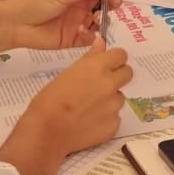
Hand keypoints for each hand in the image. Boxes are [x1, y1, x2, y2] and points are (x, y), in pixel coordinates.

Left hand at [0, 0, 123, 51]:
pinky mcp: (74, 39)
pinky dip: (91, 35)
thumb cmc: (35, 3)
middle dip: (111, 3)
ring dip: (102, 19)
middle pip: (102, 5)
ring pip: (98, 21)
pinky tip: (83, 31)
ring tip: (96, 18)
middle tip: (114, 4)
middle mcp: (79, 6)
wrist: (16, 24)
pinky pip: (89, 38)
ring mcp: (78, 22)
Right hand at [22, 40, 133, 155]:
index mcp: (98, 67)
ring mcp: (114, 106)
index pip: (121, 55)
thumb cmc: (50, 100)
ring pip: (119, 97)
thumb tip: (102, 44)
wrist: (46, 131)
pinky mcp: (114, 125)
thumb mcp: (68, 72)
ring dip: (109, 100)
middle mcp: (110, 84)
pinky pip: (115, 117)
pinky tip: (89, 121)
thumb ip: (90, 58)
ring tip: (88, 107)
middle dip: (117, 76)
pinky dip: (105, 118)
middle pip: (127, 73)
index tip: (107, 64)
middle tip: (101, 85)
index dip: (114, 59)